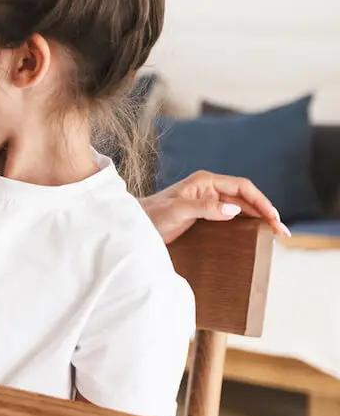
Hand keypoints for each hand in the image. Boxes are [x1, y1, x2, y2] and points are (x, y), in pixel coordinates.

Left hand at [142, 170, 290, 242]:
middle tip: (282, 232)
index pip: (242, 187)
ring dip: (259, 218)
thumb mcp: (177, 211)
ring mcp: (208, 200)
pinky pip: (232, 216)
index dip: (261, 201)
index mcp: (205, 181)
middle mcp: (210, 188)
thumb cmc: (152, 215)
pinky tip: (256, 233)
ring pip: (242, 207)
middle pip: (246, 197)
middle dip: (266, 212)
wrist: (135, 223)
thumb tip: (233, 210)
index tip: (273, 217)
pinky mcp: (206, 213)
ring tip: (275, 234)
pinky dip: (247, 223)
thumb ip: (204, 208)